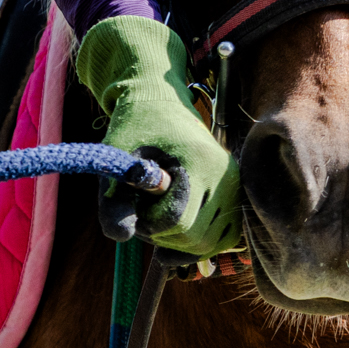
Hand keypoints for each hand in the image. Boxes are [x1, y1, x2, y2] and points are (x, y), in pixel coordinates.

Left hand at [72, 16, 238, 257]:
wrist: (160, 103)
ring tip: (158, 217)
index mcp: (200, 161)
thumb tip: (124, 236)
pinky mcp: (236, 194)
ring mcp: (235, 186)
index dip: (147, 222)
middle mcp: (226, 175)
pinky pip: (223, 238)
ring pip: (210, 243)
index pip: (177, 220)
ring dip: (178, 243)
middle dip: (161, 235)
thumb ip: (113, 202)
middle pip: (195, 237)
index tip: (133, 203)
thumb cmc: (135, 130)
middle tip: (142, 211)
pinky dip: (199, 244)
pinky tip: (176, 234)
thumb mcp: (115, 161)